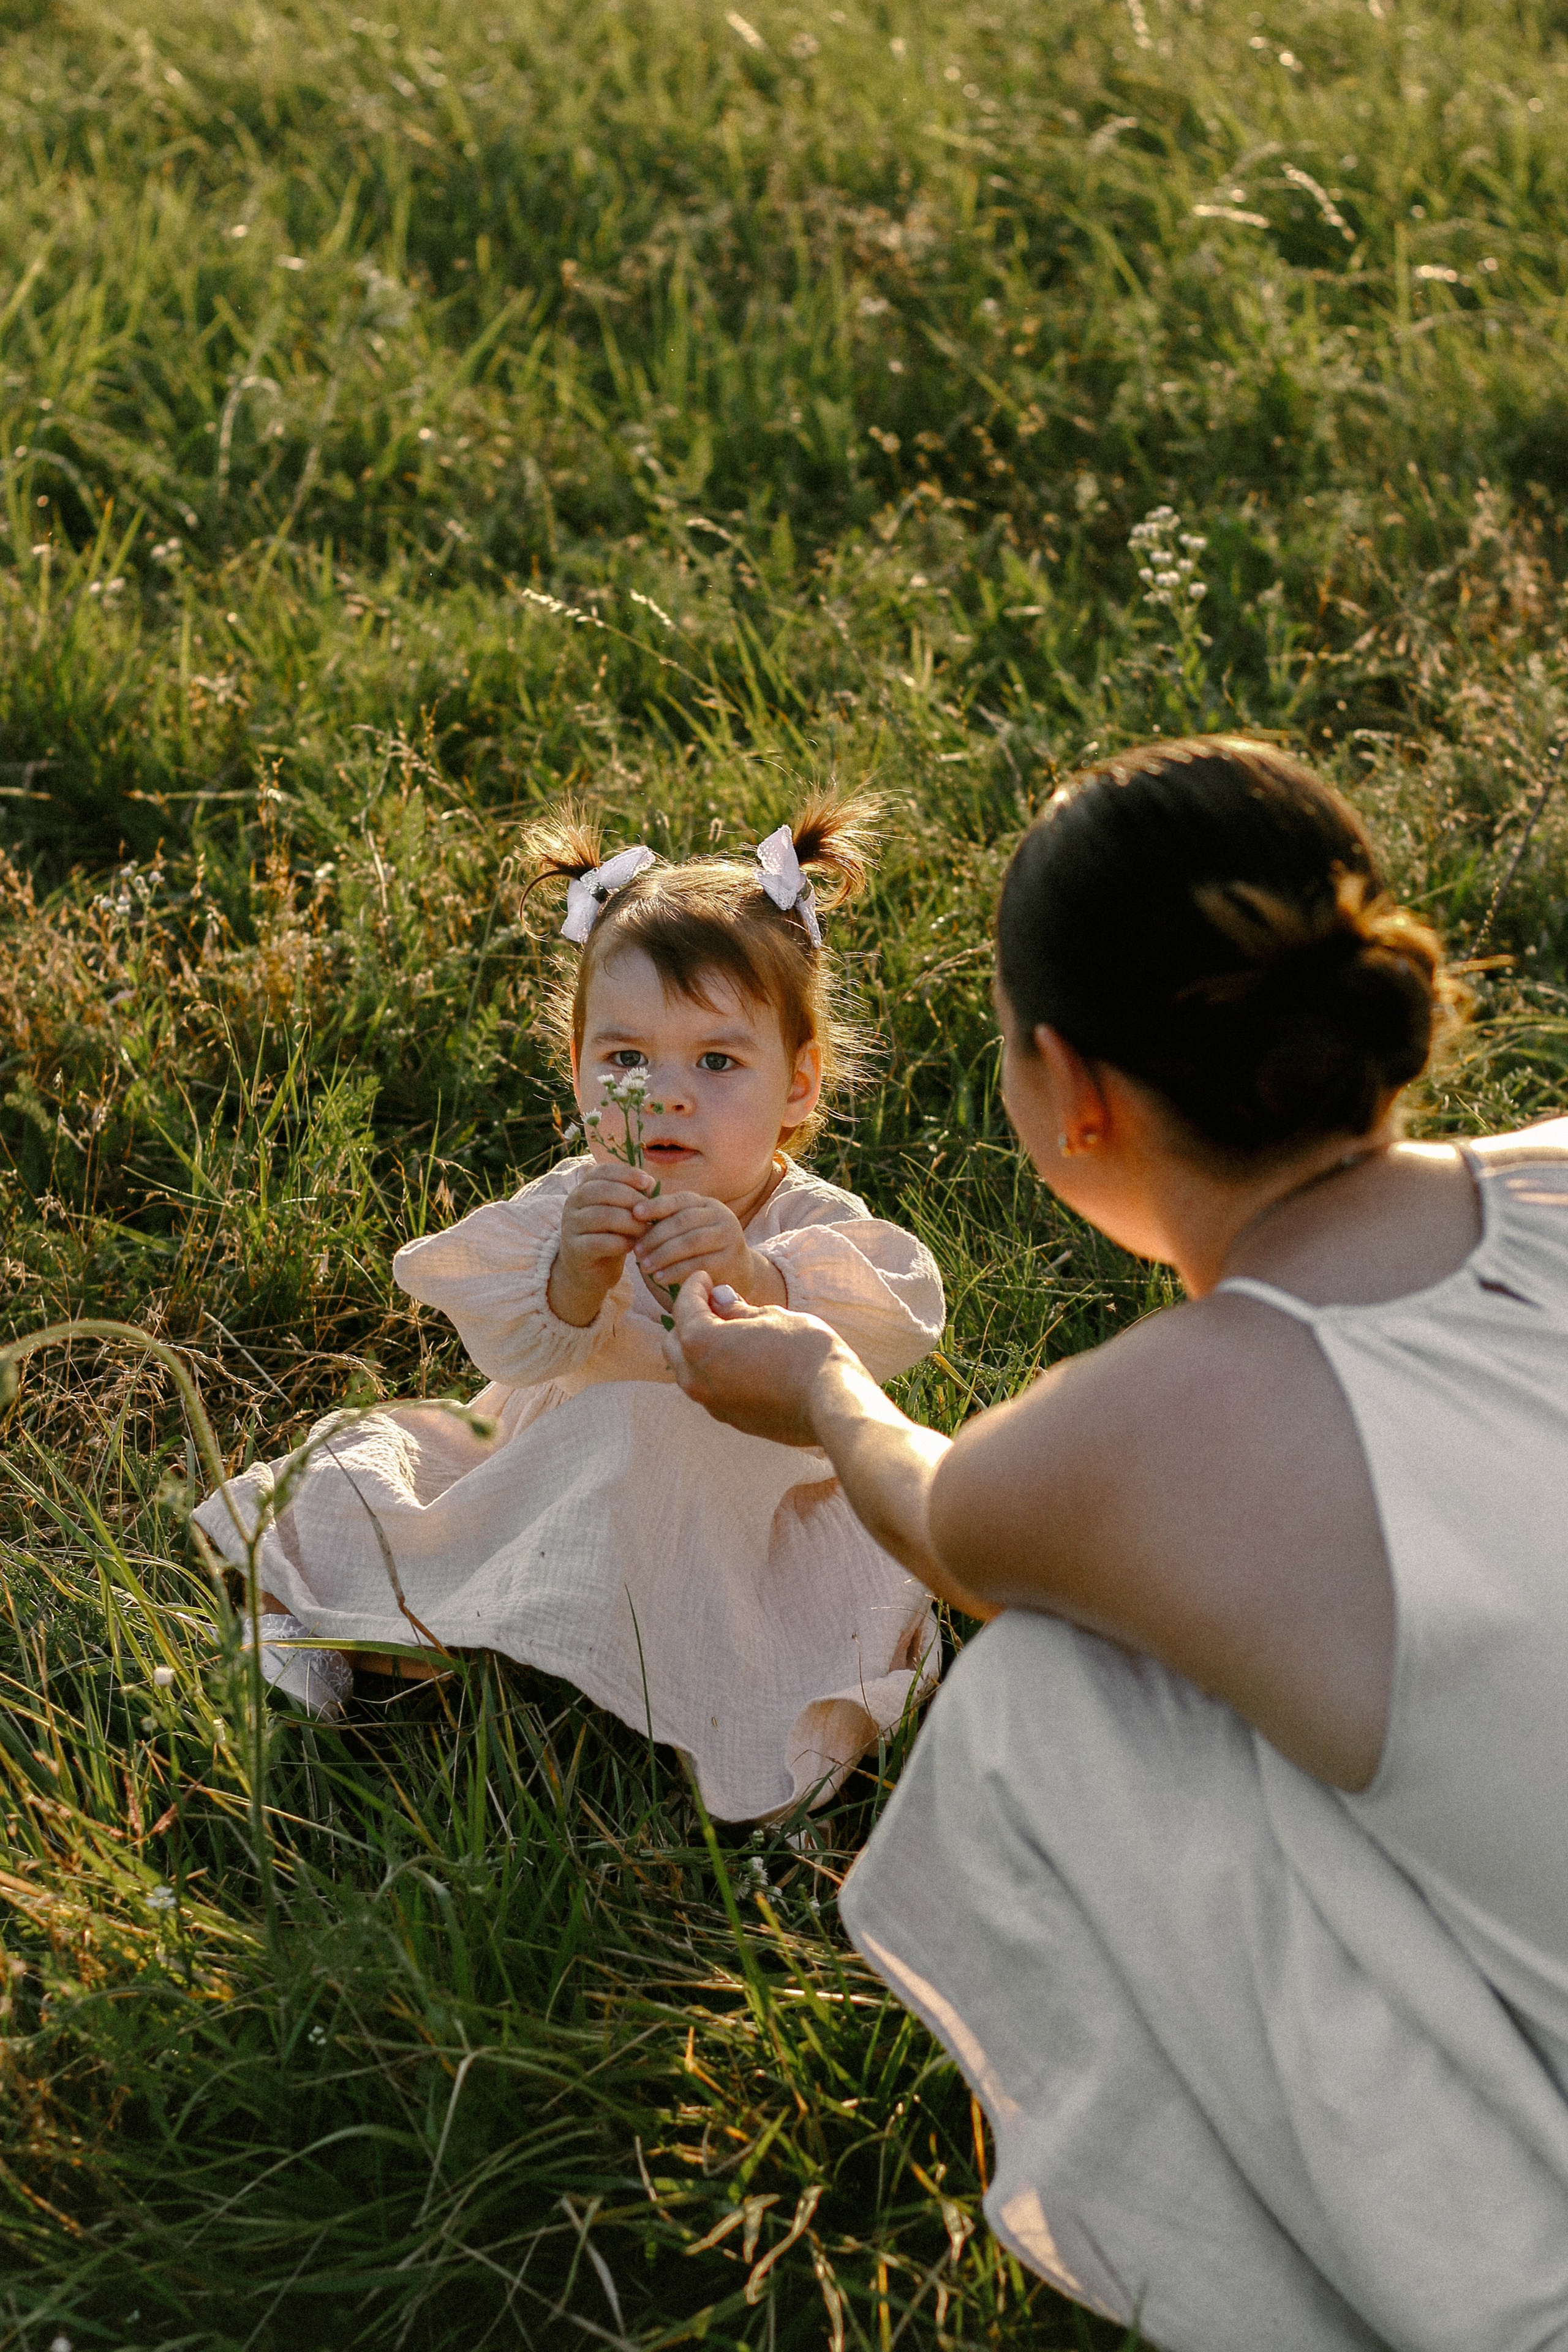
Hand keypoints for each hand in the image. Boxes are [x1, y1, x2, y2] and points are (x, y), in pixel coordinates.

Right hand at [549, 1165, 658, 1326]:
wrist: (591, 1271)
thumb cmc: (611, 1236)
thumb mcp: (622, 1212)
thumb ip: (633, 1197)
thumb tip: (650, 1183)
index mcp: (584, 1188)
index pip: (602, 1171)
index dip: (626, 1173)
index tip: (648, 1182)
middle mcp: (573, 1203)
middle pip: (602, 1191)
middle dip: (631, 1199)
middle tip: (650, 1212)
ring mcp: (571, 1226)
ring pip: (601, 1216)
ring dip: (629, 1222)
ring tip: (645, 1230)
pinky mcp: (573, 1250)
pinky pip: (598, 1242)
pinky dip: (619, 1243)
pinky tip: (632, 1246)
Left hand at [633, 1190, 785, 1304]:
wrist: (739, 1272)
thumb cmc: (704, 1249)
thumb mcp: (689, 1230)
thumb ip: (669, 1221)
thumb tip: (634, 1214)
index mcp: (708, 1204)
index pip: (680, 1200)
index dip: (656, 1205)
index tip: (635, 1213)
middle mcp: (721, 1215)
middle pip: (683, 1221)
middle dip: (656, 1236)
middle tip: (636, 1251)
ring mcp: (729, 1236)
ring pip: (690, 1242)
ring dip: (663, 1255)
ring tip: (644, 1267)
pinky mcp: (731, 1259)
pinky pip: (699, 1263)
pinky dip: (676, 1271)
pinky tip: (660, 1278)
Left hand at [660, 1271, 843, 1444]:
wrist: (832, 1403)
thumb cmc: (804, 1351)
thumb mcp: (771, 1316)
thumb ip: (737, 1310)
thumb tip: (720, 1300)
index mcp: (699, 1343)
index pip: (684, 1307)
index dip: (693, 1287)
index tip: (704, 1278)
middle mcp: (696, 1377)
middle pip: (674, 1342)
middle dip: (688, 1320)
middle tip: (714, 1303)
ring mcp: (712, 1403)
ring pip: (688, 1370)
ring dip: (699, 1349)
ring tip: (728, 1332)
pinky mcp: (730, 1419)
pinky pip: (710, 1389)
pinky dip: (714, 1371)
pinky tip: (740, 1359)